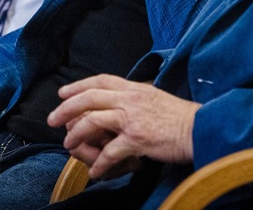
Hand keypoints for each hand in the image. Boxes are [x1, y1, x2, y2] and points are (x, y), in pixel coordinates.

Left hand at [47, 74, 200, 179]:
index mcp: (135, 88)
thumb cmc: (180, 117)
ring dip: (76, 134)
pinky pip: (110, 151)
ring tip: (68, 145)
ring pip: (93, 121)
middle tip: (52, 119)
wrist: (199, 129)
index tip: (63, 92)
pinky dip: (100, 163)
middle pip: (90, 97)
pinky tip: (95, 172)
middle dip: (66, 108)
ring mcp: (133, 118)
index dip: (79, 85)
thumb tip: (121, 99)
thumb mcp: (155, 97)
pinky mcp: (137, 138)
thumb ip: (136, 96)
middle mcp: (131, 99)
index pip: (101, 80)